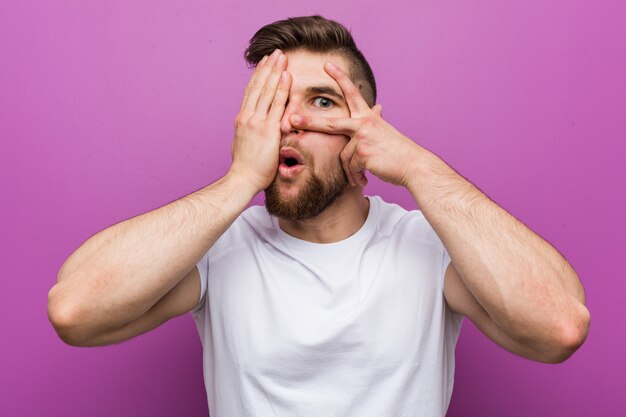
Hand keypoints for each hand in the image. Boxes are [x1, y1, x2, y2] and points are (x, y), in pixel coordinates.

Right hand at [229, 49, 290, 191]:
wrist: (242, 179)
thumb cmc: (246, 169)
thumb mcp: (246, 145)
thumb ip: (252, 134)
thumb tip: (256, 132)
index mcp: (242, 120)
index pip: (251, 92)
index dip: (259, 76)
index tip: (265, 64)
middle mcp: (247, 117)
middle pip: (258, 86)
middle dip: (267, 68)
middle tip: (276, 53)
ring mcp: (256, 122)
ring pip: (266, 91)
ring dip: (275, 72)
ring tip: (282, 57)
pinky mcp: (266, 129)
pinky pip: (276, 105)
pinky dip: (281, 89)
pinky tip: (286, 76)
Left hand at [289, 62, 422, 187]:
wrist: (413, 165)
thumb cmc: (397, 152)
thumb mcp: (384, 132)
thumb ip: (374, 121)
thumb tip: (378, 106)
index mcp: (368, 116)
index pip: (352, 92)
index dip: (340, 77)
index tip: (327, 64)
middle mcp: (364, 122)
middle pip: (331, 123)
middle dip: (309, 122)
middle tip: (292, 120)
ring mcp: (363, 137)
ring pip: (343, 156)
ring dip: (351, 170)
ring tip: (361, 176)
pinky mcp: (363, 152)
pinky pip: (350, 167)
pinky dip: (356, 176)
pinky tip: (365, 179)